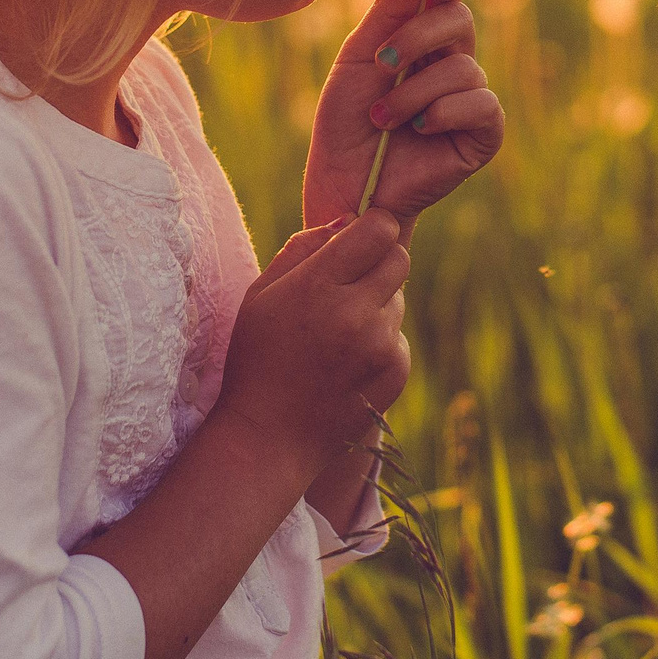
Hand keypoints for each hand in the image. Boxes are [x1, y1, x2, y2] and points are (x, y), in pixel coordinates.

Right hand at [212, 210, 409, 478]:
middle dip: (378, 261)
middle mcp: (356, 313)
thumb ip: (303, 247)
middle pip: (400, 257)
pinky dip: (379, 341)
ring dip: (376, 305)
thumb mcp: (261, 294)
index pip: (379, 228)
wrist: (269, 438)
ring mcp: (380, 346)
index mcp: (318, 286)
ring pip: (398, 298)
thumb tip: (347, 220)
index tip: (354, 241)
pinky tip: (346, 363)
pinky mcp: (396, 372)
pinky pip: (399, 336)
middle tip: (348, 284)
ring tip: (337, 333)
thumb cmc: (257, 358)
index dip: (369, 229)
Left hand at [307, 0, 504, 227]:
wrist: (346, 191)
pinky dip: (444, 111)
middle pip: (459, 20)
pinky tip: (419, 130)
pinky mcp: (483, 136)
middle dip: (419, 34)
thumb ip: (387, 15)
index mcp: (421, 43)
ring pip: (463, 66)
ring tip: (383, 119)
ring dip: (414, 91)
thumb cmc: (346, 128)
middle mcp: (450, 65)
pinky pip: (482, 104)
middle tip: (382, 61)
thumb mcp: (356, 63)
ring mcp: (469, 100)